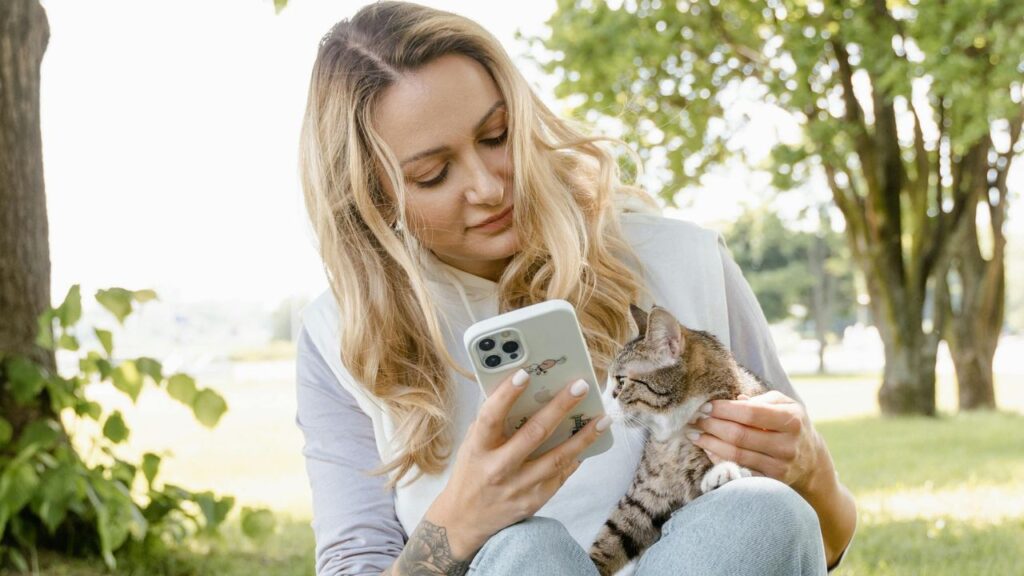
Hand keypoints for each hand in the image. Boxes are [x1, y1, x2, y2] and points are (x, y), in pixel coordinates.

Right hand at [425, 369, 610, 558]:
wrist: (464, 520)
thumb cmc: (471, 473)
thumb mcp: (471, 445)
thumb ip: (491, 422)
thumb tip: (522, 392)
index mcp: (478, 449)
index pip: (491, 417)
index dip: (506, 395)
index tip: (524, 374)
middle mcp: (498, 468)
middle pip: (534, 433)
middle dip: (560, 407)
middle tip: (580, 387)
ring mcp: (518, 486)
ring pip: (557, 458)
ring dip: (583, 437)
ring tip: (602, 419)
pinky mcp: (534, 501)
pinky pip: (561, 475)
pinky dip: (576, 457)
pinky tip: (589, 443)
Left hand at [688, 390, 826, 493]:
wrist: (811, 460)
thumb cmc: (790, 424)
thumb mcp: (784, 404)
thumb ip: (760, 399)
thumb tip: (733, 400)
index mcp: (791, 420)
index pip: (751, 413)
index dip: (724, 410)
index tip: (705, 406)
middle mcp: (787, 445)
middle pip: (740, 435)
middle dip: (712, 426)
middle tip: (694, 419)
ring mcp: (779, 467)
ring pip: (736, 455)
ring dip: (710, 443)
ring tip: (693, 434)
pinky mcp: (770, 482)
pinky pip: (738, 470)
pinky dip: (719, 459)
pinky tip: (707, 449)